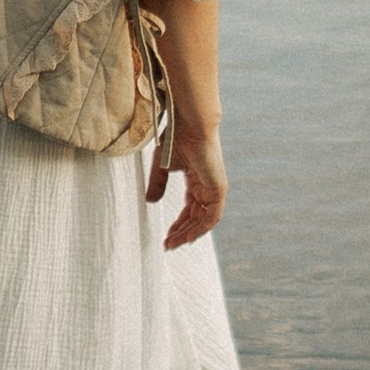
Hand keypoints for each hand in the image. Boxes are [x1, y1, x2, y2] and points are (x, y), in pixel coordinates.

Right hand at [151, 118, 226, 250]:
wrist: (189, 125)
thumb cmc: (177, 138)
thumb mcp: (162, 167)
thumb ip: (158, 184)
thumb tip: (151, 202)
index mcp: (197, 180)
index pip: (190, 208)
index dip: (178, 224)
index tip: (166, 236)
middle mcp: (207, 186)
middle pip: (196, 217)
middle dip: (182, 232)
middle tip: (167, 244)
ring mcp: (214, 188)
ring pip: (204, 220)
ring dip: (189, 234)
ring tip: (173, 243)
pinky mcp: (218, 189)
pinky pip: (211, 217)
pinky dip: (199, 229)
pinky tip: (186, 238)